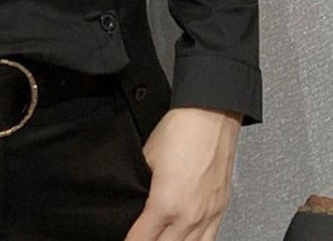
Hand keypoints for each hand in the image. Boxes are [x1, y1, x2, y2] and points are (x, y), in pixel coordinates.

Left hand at [125, 106, 242, 240]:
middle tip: (140, 238)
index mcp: (166, 204)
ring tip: (160, 239)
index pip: (141, 239)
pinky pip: (210, 240)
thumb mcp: (145, 158)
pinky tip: (186, 240)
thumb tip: (134, 197)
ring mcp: (208, 215)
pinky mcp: (221, 209)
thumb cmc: (179, 131)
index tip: (124, 240)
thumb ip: (140, 185)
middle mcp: (189, 216)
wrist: (209, 117)